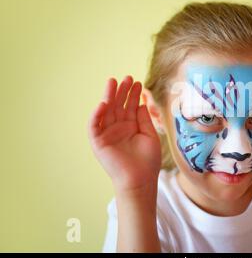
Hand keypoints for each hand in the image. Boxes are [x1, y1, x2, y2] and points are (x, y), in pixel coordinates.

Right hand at [88, 76, 160, 191]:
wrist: (140, 180)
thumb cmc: (148, 161)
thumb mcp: (150, 135)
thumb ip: (144, 119)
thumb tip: (141, 103)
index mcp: (130, 127)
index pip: (130, 106)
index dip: (133, 95)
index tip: (138, 83)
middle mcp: (118, 128)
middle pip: (118, 106)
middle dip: (121, 91)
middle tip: (127, 77)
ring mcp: (107, 134)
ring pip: (106, 111)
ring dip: (109, 97)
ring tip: (114, 82)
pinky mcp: (98, 142)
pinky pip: (94, 126)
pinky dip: (97, 115)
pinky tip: (104, 103)